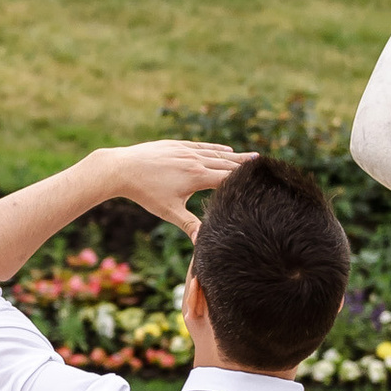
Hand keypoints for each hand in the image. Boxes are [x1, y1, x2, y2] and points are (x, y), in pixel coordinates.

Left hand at [98, 139, 253, 232]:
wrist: (121, 168)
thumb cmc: (145, 192)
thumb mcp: (169, 211)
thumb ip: (190, 226)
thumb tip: (204, 245)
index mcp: (197, 176)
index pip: (228, 178)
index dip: (245, 181)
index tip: (264, 184)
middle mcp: (195, 160)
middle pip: (227, 164)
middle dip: (247, 167)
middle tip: (268, 168)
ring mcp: (186, 150)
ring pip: (216, 153)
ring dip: (236, 156)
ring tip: (254, 158)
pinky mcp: (176, 145)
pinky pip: (202, 146)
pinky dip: (216, 148)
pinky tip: (227, 149)